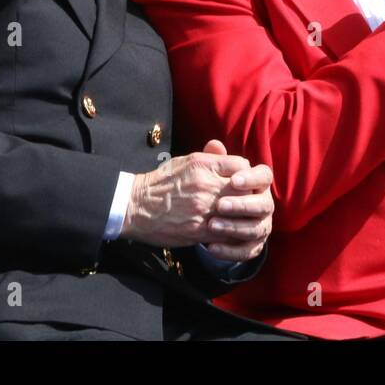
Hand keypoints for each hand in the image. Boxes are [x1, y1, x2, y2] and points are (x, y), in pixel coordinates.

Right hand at [121, 140, 254, 249]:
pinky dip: (232, 232)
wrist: (134, 206)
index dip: (247, 174)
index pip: (242, 165)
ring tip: (241, 216)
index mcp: (203, 165)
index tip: (243, 181)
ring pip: (239, 212)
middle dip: (249, 195)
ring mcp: (203, 208)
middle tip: (248, 200)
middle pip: (245, 189)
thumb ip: (209, 157)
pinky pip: (227, 232)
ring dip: (243, 215)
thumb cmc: (161, 182)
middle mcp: (206, 185)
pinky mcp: (199, 229)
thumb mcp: (185, 161)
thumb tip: (227, 152)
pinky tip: (231, 230)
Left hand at [204, 139, 273, 261]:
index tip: (234, 180)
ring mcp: (261, 226)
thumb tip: (214, 145)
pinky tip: (210, 246)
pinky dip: (230, 251)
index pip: (265, 176)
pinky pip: (247, 251)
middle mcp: (265, 204)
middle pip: (263, 204)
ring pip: (255, 229)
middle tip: (220, 205)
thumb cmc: (211, 189)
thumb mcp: (210, 173)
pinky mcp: (253, 246)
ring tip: (211, 225)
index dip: (252, 178)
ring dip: (234, 227)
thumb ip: (214, 160)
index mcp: (258, 183)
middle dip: (242, 205)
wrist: (205, 217)